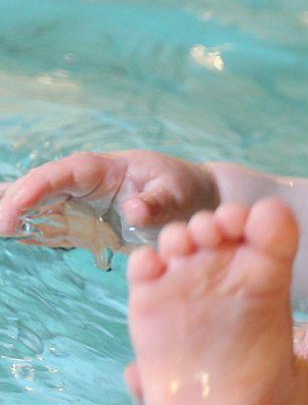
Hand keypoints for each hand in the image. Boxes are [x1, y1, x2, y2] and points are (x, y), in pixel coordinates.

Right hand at [0, 149, 218, 244]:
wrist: (192, 203)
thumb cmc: (184, 192)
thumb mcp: (178, 195)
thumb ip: (158, 203)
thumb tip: (134, 211)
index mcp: (102, 169)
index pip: (63, 173)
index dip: (38, 186)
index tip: (17, 202)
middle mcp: (81, 184)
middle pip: (38, 187)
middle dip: (14, 202)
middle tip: (1, 225)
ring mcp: (74, 203)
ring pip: (33, 204)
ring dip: (12, 212)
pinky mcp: (75, 224)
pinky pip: (43, 226)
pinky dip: (24, 230)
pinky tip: (10, 235)